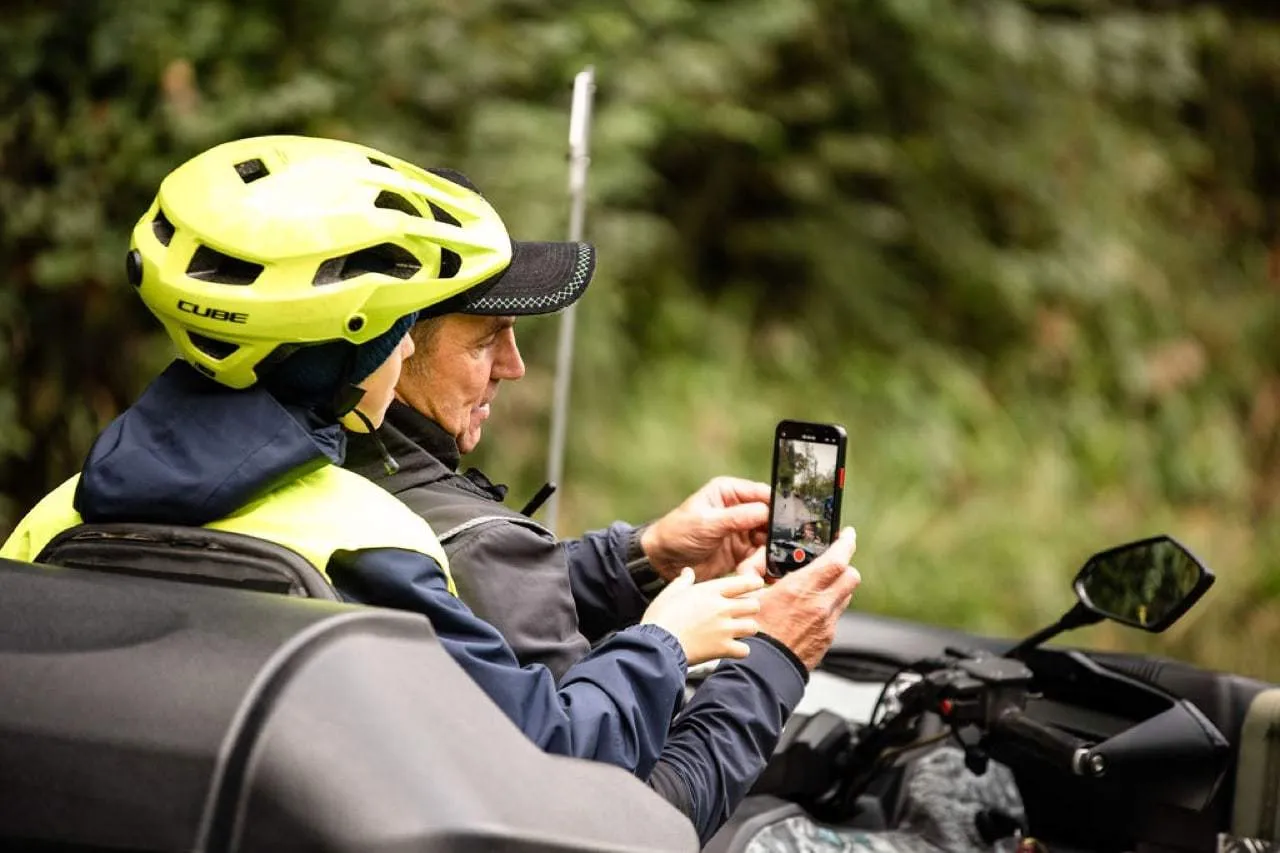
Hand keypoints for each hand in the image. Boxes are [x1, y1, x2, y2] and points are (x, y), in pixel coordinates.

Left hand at [641, 477, 770, 582]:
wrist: (662, 562)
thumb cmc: (677, 533)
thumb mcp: (707, 523)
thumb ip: (737, 517)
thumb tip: (766, 512)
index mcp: (729, 492)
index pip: (762, 494)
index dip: (776, 508)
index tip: (787, 524)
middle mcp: (740, 509)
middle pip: (770, 520)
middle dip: (772, 537)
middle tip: (770, 552)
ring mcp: (742, 531)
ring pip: (768, 541)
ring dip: (764, 556)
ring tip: (750, 568)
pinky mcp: (741, 552)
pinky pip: (759, 557)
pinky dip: (758, 566)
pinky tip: (750, 574)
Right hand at [641, 568, 763, 665]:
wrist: (658, 644)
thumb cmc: (661, 617)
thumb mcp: (670, 593)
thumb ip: (683, 581)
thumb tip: (687, 572)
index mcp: (710, 591)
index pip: (743, 583)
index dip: (754, 583)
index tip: (757, 585)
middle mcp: (722, 608)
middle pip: (754, 605)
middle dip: (750, 609)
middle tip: (742, 613)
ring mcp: (724, 629)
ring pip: (752, 627)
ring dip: (746, 629)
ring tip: (738, 631)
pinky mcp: (722, 648)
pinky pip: (744, 650)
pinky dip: (740, 650)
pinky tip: (732, 649)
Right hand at [755, 527, 860, 669]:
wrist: (761, 668)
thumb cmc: (753, 632)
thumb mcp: (750, 594)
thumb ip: (759, 572)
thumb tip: (763, 560)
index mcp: (800, 588)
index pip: (837, 559)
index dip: (846, 543)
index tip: (847, 534)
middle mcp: (819, 604)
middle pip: (851, 576)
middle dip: (846, 565)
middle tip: (835, 561)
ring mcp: (826, 623)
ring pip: (845, 596)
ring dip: (837, 587)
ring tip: (817, 588)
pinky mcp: (827, 638)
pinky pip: (835, 616)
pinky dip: (827, 608)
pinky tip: (809, 612)